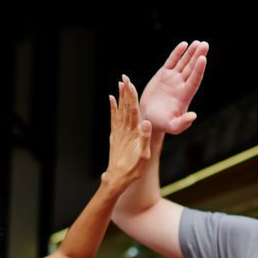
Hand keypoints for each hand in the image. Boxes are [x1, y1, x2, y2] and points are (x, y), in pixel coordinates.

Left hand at [105, 75, 151, 192]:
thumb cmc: (132, 170)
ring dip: (120, 96)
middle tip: (124, 77)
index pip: (133, 110)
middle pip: (125, 107)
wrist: (116, 180)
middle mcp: (124, 130)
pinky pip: (113, 119)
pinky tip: (112, 100)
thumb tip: (145, 121)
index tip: (130, 83)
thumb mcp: (143, 156)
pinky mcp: (114, 137)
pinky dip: (113, 108)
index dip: (131, 96)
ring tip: (120, 84)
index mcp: (133, 133)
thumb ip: (144, 138)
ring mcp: (118, 133)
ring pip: (119, 110)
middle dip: (126, 91)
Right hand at [140, 41, 207, 134]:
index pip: (194, 79)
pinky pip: (172, 62)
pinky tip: (183, 45)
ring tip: (198, 43)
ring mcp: (173, 79)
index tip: (203, 58)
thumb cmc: (162, 124)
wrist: (149, 118)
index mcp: (185, 95)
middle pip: (192, 68)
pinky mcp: (163, 75)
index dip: (199, 69)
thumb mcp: (173, 126)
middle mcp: (181, 85)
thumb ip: (183, 122)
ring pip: (184, 63)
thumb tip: (194, 116)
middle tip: (205, 44)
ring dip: (191, 53)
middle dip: (198, 56)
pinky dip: (177, 53)